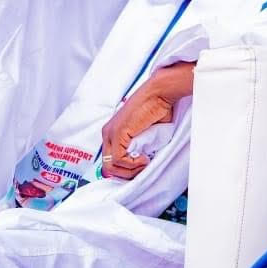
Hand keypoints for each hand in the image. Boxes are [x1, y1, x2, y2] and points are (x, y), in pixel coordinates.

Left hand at [99, 62, 193, 179]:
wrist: (159, 93)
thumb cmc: (157, 109)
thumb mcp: (146, 132)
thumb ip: (140, 145)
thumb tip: (143, 161)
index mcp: (112, 133)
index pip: (110, 161)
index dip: (125, 170)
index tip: (140, 168)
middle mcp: (107, 134)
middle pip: (108, 167)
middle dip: (127, 174)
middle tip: (143, 169)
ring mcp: (110, 134)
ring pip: (111, 167)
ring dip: (131, 170)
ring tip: (145, 163)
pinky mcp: (117, 134)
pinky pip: (119, 159)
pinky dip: (133, 164)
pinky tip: (145, 158)